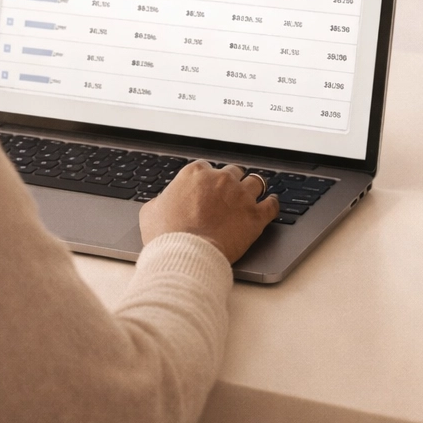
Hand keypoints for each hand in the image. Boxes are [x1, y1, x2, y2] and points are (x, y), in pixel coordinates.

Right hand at [139, 161, 280, 262]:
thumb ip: (161, 201)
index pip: (206, 167)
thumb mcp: (151, 211)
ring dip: (253, 189)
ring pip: (255, 182)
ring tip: (254, 195)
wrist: (186, 254)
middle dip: (231, 182)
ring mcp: (241, 196)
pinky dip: (272, 204)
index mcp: (195, 173)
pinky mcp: (256, 216)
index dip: (207, 179)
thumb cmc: (166, 235)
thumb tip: (162, 203)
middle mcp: (221, 179)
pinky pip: (272, 204)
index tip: (208, 188)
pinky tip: (271, 204)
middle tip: (230, 193)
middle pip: (233, 172)